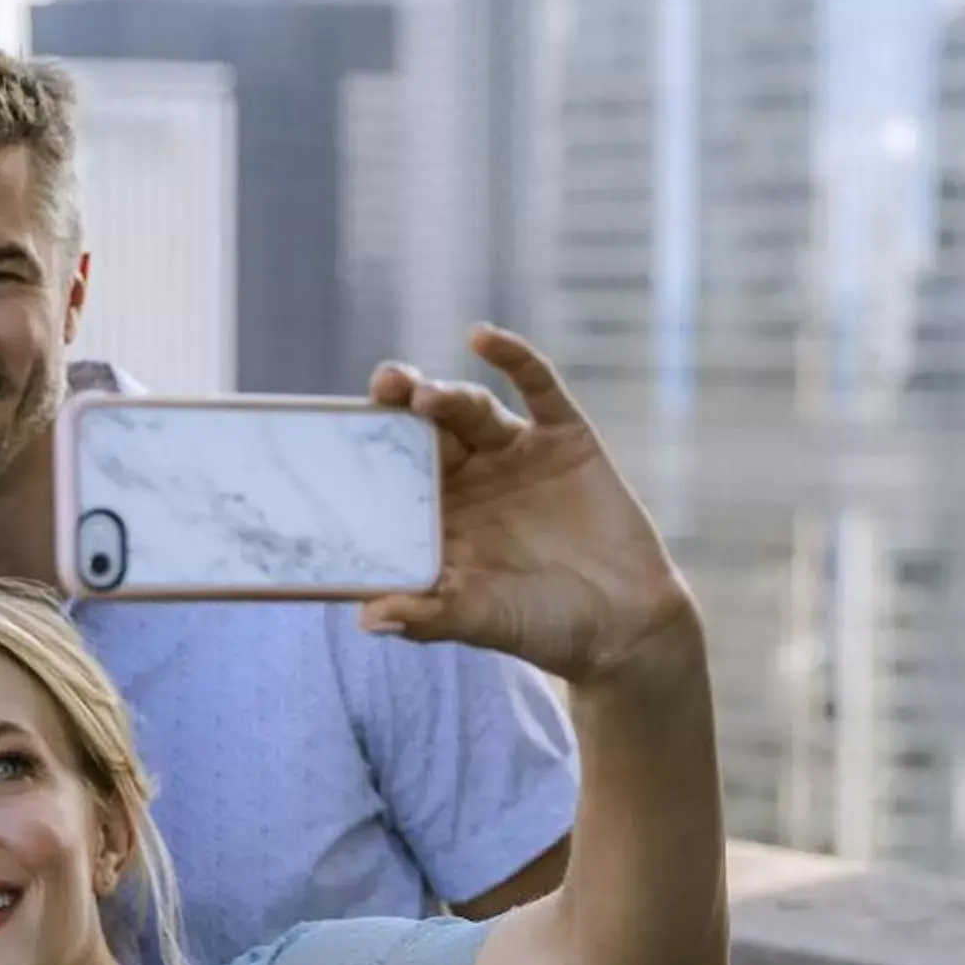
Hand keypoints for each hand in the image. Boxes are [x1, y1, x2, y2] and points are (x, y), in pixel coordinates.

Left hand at [359, 326, 697, 688]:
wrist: (627, 626)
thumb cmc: (543, 627)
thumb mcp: (483, 621)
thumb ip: (430, 616)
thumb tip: (367, 618)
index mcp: (436, 516)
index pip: (389, 472)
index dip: (366, 449)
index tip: (337, 432)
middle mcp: (468, 478)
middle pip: (422, 429)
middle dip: (398, 406)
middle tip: (380, 388)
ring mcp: (514, 454)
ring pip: (470, 409)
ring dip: (446, 395)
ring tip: (424, 397)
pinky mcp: (564, 438)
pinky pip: (538, 388)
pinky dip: (514, 358)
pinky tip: (483, 337)